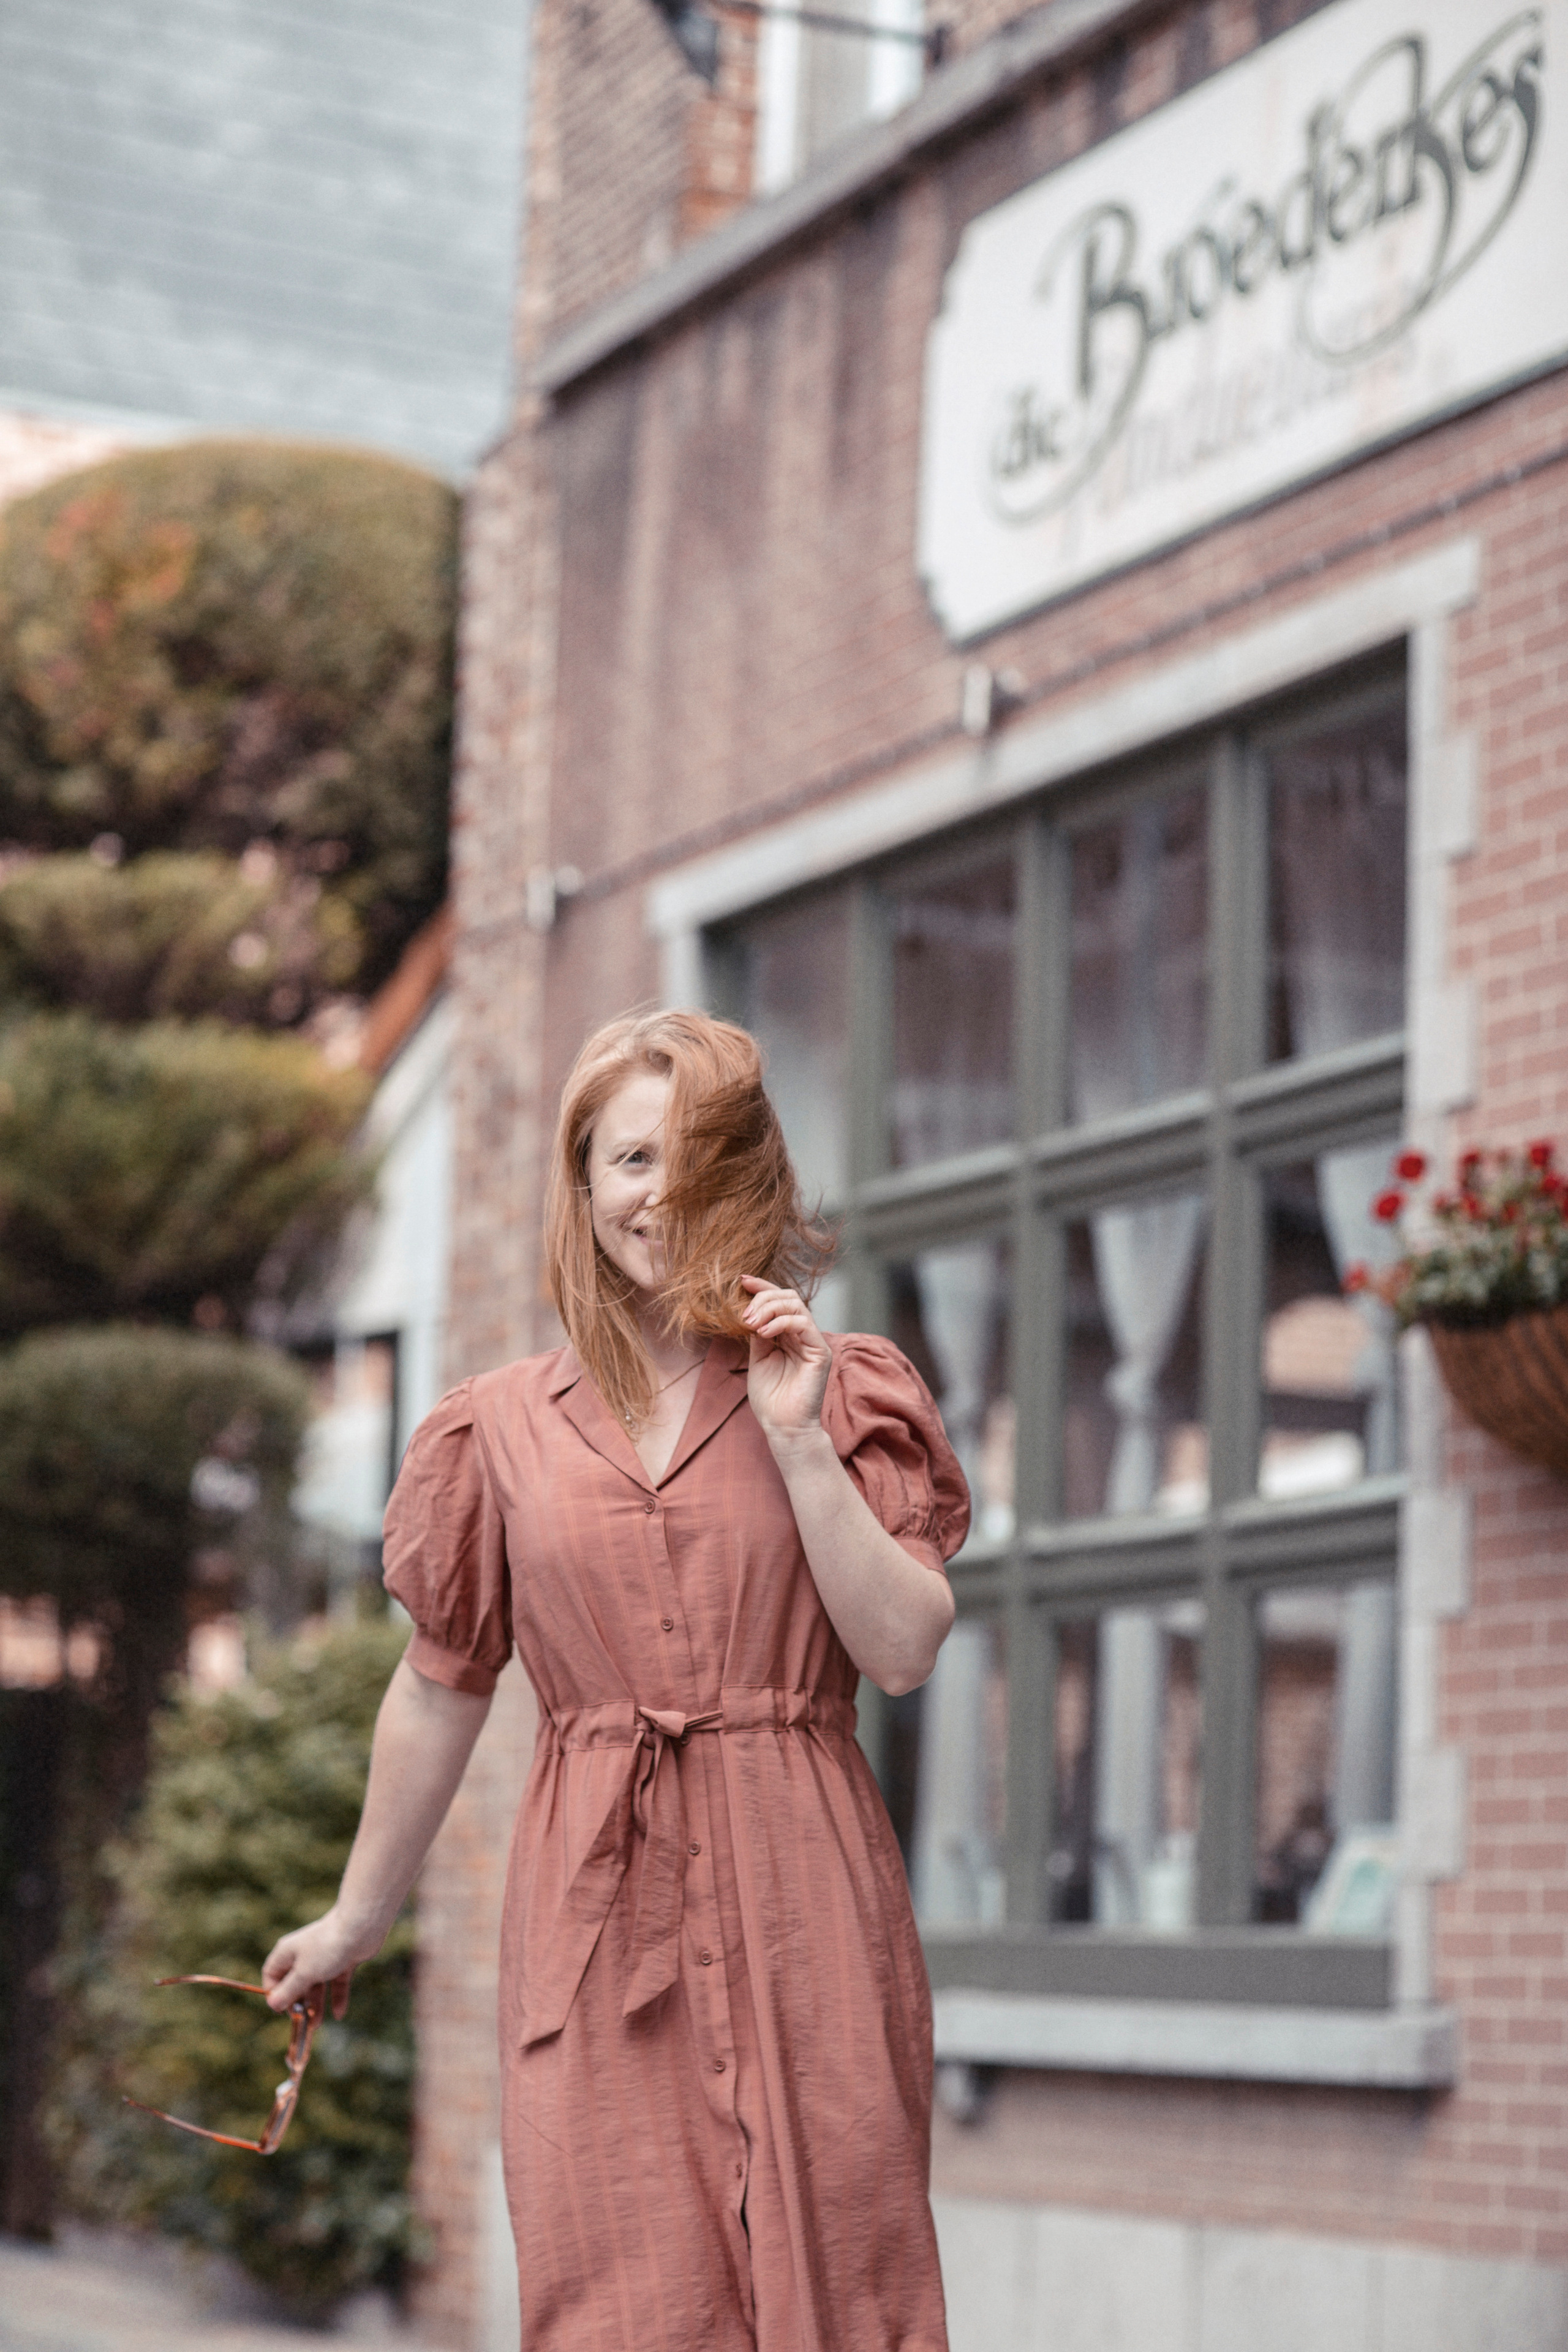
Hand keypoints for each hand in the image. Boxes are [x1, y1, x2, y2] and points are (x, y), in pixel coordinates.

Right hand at [262, 1905, 375, 2018]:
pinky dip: (337, 1997)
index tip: (281, 2010)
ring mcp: (324, 1958)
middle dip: (298, 2003)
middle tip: (302, 2023)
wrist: (361, 1927)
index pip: (272, 1975)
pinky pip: (336, 1983)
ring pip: (317, 1986)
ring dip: (317, 2005)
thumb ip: (289, 1991)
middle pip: (296, 1983)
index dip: (274, 1993)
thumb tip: (272, 2004)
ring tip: (317, 2025)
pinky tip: (339, 2014)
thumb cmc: (327, 1947)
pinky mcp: (342, 1961)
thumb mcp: (304, 1973)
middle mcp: (304, 1955)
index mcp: (288, 1953)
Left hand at [740, 1276, 831, 1451]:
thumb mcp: (758, 1358)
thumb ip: (758, 1333)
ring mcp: (814, 1342)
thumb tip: (749, 1310)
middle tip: (744, 1316)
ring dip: (769, 1309)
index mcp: (789, 1335)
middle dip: (763, 1298)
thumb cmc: (770, 1399)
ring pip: (796, 1305)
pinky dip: (781, 1322)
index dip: (762, 1287)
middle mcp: (804, 1335)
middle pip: (789, 1296)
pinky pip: (803, 1323)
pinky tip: (764, 1333)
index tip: (741, 1281)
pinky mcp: (821, 1352)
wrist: (783, 1426)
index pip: (780, 1301)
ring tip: (751, 1324)